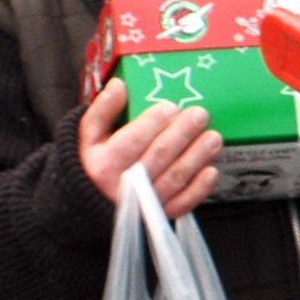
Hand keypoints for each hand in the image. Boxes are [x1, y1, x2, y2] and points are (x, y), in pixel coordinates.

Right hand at [77, 76, 221, 218]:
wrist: (88, 207)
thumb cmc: (91, 164)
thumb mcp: (86, 136)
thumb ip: (102, 110)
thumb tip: (119, 85)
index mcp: (104, 163)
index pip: (131, 141)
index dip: (152, 123)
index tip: (170, 107)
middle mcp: (124, 186)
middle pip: (158, 157)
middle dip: (181, 134)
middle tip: (199, 114)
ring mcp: (144, 204)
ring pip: (174, 179)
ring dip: (196, 157)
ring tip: (213, 138)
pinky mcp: (159, 214)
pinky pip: (182, 204)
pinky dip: (198, 189)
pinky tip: (211, 171)